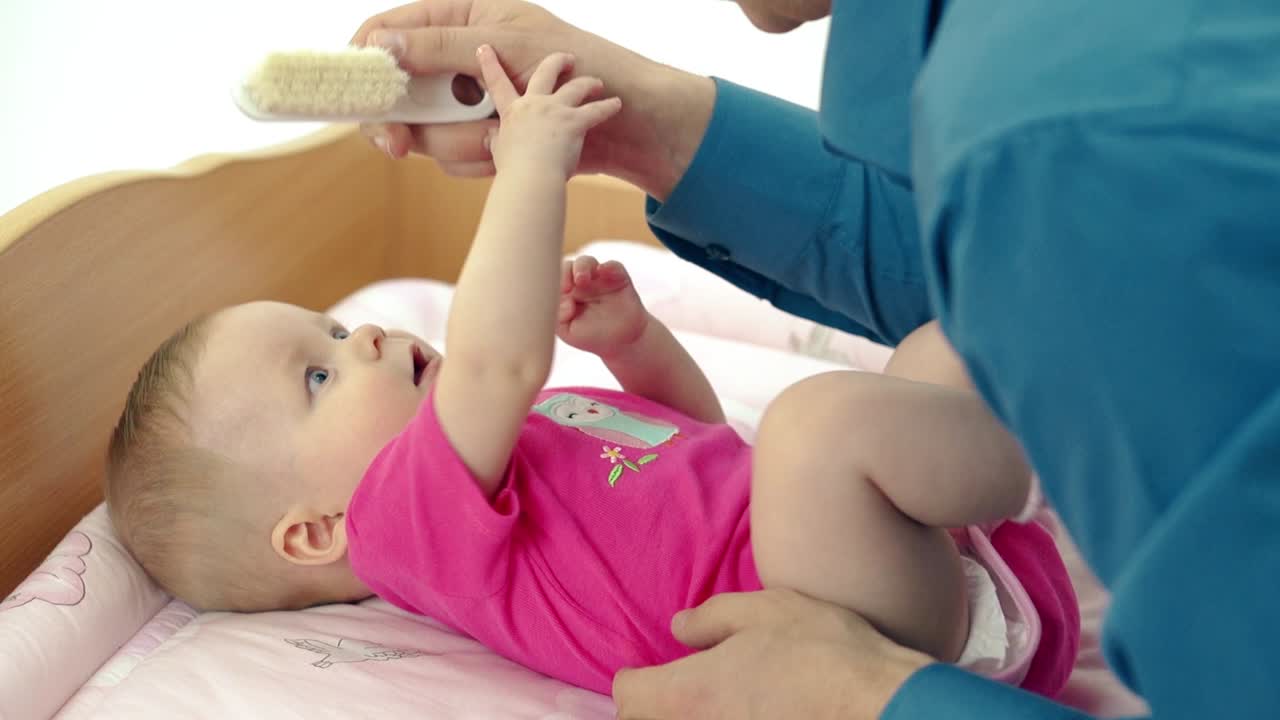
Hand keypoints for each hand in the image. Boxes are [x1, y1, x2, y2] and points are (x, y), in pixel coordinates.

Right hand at [350, 0, 713, 197]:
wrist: (630, 121)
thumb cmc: (582, 63)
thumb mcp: (507, 46)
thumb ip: (441, 47)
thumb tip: (381, 47)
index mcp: (461, 20)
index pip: (390, 31)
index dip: (366, 60)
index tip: (354, 90)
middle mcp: (460, 60)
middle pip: (400, 95)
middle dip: (407, 125)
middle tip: (396, 147)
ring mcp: (471, 101)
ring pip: (429, 134)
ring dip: (462, 145)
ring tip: (498, 140)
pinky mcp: (486, 137)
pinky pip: (458, 157)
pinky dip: (482, 160)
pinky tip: (505, 154)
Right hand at [474, 47, 619, 176]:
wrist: (530, 179)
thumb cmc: (515, 171)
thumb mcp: (499, 152)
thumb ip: (497, 141)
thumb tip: (492, 138)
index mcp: (513, 112)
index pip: (498, 84)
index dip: (489, 64)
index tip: (486, 49)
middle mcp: (534, 104)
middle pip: (546, 72)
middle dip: (557, 61)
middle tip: (566, 58)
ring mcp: (555, 111)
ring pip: (576, 86)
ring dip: (588, 82)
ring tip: (598, 82)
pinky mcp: (574, 122)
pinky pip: (596, 110)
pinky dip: (608, 106)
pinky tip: (616, 104)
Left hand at [556, 255, 648, 357]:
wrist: (622, 342)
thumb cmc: (592, 336)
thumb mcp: (568, 331)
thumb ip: (557, 316)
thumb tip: (565, 301)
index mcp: (565, 293)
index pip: (554, 279)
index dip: (552, 281)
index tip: (558, 293)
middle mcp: (580, 284)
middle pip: (567, 266)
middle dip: (565, 273)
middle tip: (567, 287)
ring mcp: (598, 279)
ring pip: (586, 262)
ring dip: (582, 267)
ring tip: (582, 280)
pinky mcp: (617, 278)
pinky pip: (613, 265)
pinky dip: (608, 267)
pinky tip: (603, 272)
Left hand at [612, 589, 931, 719]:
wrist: (883, 708)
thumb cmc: (826, 654)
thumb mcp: (767, 611)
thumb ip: (712, 618)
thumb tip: (680, 627)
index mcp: (689, 692)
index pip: (627, 695)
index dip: (635, 678)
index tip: (649, 672)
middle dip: (656, 707)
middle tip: (683, 691)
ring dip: (693, 718)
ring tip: (723, 702)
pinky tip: (753, 714)